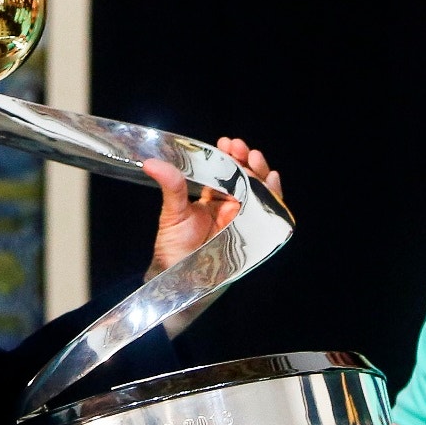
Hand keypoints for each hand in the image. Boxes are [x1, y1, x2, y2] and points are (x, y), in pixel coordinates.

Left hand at [144, 137, 282, 336]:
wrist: (180, 281)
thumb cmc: (174, 249)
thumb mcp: (172, 214)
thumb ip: (171, 187)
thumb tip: (151, 163)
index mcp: (212, 200)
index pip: (224, 173)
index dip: (228, 156)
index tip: (225, 143)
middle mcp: (230, 208)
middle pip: (245, 179)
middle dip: (246, 161)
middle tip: (240, 149)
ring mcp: (243, 221)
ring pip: (259, 193)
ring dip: (260, 174)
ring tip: (256, 159)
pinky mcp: (253, 235)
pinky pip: (269, 214)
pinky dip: (274, 197)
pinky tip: (272, 181)